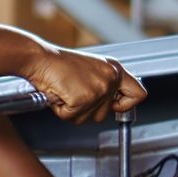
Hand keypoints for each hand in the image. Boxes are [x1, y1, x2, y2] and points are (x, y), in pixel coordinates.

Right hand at [22, 47, 146, 123]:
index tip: (113, 106)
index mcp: (114, 69)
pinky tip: (59, 94)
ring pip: (89, 118)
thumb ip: (106, 83)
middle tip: (74, 92)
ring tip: (66, 91)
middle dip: (87, 109)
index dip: (126, 105)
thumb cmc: (58, 63)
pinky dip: (61, 110)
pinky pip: (72, 117)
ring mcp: (98, 89)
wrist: (39, 58)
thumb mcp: (91, 69)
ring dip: (74, 110)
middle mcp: (110, 78)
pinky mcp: (83, 99)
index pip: (138, 94)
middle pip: (106, 114)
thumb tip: (114, 104)